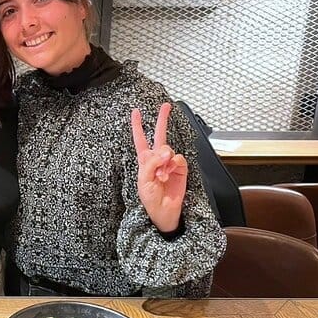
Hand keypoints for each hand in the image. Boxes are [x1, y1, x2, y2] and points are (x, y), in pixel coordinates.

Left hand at [131, 102, 187, 232]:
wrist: (164, 211)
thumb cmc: (150, 199)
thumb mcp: (144, 180)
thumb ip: (152, 163)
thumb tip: (164, 152)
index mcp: (144, 160)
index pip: (140, 139)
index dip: (137, 125)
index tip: (136, 111)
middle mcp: (157, 159)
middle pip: (159, 135)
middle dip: (162, 119)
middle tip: (166, 106)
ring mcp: (170, 163)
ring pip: (169, 149)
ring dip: (164, 161)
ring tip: (161, 175)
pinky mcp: (181, 168)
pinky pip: (179, 158)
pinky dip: (173, 165)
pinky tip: (169, 174)